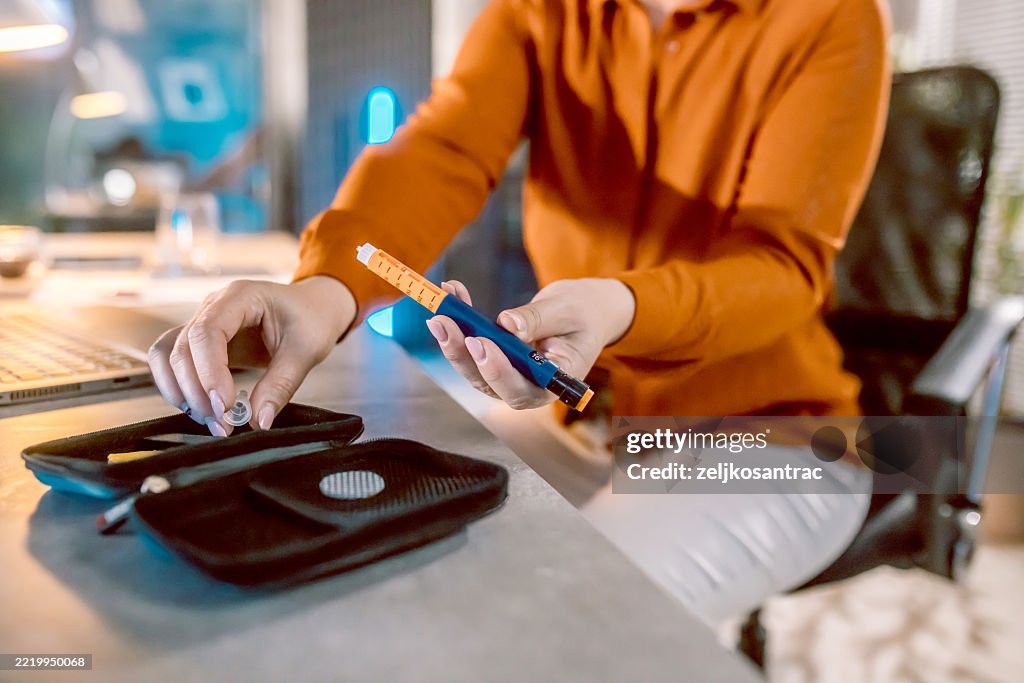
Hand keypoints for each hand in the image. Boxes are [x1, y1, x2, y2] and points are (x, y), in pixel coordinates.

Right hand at [148, 276, 355, 434]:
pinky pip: (174, 362)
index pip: (207, 331)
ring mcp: (204, 322)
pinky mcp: (203, 342)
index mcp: (241, 296)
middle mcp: (215, 306)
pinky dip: (179, 386)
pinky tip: (200, 408)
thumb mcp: (306, 351)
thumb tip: (258, 420)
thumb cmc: (313, 319)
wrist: (314, 308)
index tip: (224, 407)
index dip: (209, 373)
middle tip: (221, 424)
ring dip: (180, 390)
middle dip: (196, 390)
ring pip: (168, 354)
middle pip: (183, 347)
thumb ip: (281, 385)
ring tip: (210, 419)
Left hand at [425, 278, 634, 409]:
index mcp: (554, 384)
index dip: (496, 371)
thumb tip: (507, 324)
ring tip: (439, 310)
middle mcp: (528, 386)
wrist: (586, 312)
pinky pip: (472, 345)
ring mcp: (509, 374)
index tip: (479, 342)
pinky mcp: (496, 358)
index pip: (521, 390)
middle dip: (462, 354)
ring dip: (452, 340)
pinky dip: (460, 321)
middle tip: (444, 323)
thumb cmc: (583, 314)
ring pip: (473, 367)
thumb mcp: (568, 311)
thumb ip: (538, 320)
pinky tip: (452, 293)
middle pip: (488, 381)